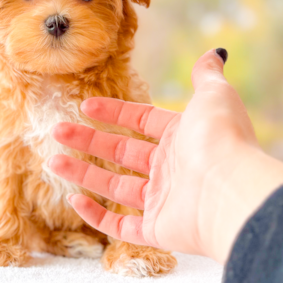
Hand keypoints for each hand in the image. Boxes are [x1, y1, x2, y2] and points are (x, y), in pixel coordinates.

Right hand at [48, 50, 282, 262]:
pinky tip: (74, 200)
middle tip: (57, 132)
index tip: (85, 106)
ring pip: (115, 187)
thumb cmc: (222, 141)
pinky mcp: (158, 230)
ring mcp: (165, 201)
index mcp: (184, 137)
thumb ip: (207, 76)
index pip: (142, 122)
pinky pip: (121, 225)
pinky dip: (97, 216)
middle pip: (123, 153)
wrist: (230, 192)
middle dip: (88, 141)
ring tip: (52, 162)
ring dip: (83, 174)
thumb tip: (216, 52)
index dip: (114, 113)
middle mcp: (173, 169)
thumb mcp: (214, 96)